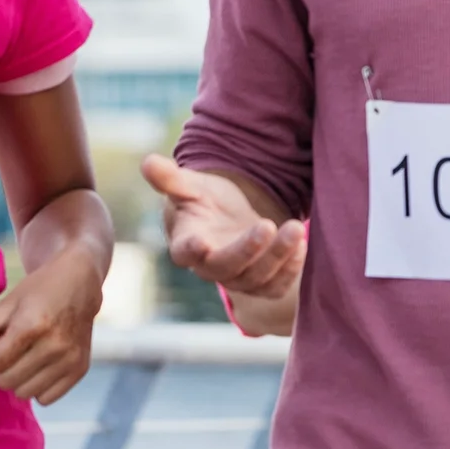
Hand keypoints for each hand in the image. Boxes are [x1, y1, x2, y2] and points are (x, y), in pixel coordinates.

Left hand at [0, 245, 97, 404]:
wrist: (81, 283)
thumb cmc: (41, 289)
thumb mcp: (10, 301)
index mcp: (33, 325)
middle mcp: (55, 345)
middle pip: (6, 381)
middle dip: (2, 366)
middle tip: (13, 348)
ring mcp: (70, 359)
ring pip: (25, 393)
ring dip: (19, 379)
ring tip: (27, 357)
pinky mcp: (80, 369)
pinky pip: (47, 398)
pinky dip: (39, 387)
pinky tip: (42, 367)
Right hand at [143, 155, 304, 298]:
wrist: (233, 216)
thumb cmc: (206, 200)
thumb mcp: (191, 185)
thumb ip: (171, 178)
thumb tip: (147, 161)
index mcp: (186, 243)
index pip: (185, 253)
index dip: (192, 250)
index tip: (201, 243)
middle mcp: (210, 266)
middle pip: (226, 268)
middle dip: (248, 250)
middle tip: (268, 225)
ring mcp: (237, 278)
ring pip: (256, 279)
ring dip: (278, 257)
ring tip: (295, 228)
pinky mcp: (262, 283)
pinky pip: (276, 287)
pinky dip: (290, 271)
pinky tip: (302, 247)